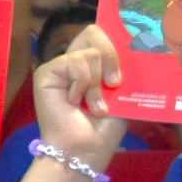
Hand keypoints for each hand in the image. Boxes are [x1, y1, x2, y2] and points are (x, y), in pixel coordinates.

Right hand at [31, 23, 125, 161]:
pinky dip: (82, 83)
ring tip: (93, 105)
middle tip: (113, 83)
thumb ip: (123, 69)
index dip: (116, 43)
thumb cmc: (103, 130)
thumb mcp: (122, 95)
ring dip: (96, 83)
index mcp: (94, 65)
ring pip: (89, 52)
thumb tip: (135, 47)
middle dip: (111, 57)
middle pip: (94, 33)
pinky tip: (75, 101)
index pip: (104, 35)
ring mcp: (60, 67)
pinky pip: (73, 62)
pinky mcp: (47, 72)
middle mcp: (76, 62)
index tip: (127, 63)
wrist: (85, 149)